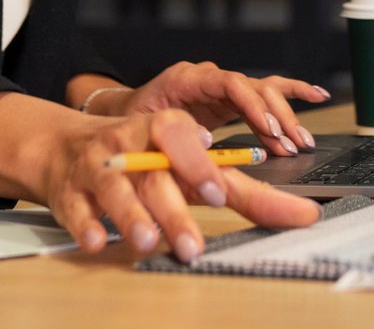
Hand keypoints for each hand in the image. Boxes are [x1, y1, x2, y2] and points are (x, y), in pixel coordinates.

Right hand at [42, 106, 319, 259]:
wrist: (71, 150)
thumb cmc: (148, 160)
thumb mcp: (195, 169)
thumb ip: (247, 191)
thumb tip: (304, 213)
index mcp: (165, 129)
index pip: (183, 135)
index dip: (199, 163)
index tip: (218, 190)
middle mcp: (131, 143)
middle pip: (154, 175)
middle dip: (172, 210)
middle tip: (191, 244)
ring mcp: (98, 167)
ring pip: (115, 190)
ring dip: (131, 217)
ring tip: (147, 241)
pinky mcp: (69, 192)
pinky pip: (76, 209)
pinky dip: (87, 226)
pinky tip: (99, 242)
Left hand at [92, 60, 329, 156]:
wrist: (124, 114)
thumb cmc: (131, 122)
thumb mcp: (145, 128)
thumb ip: (173, 134)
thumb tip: (204, 147)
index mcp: (189, 79)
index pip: (232, 84)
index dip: (253, 107)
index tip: (268, 131)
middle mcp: (211, 77)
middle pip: (255, 88)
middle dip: (278, 117)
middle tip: (292, 145)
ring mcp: (223, 86)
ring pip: (265, 91)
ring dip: (287, 116)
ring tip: (303, 141)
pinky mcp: (232, 98)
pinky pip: (267, 90)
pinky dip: (293, 92)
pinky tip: (317, 95)